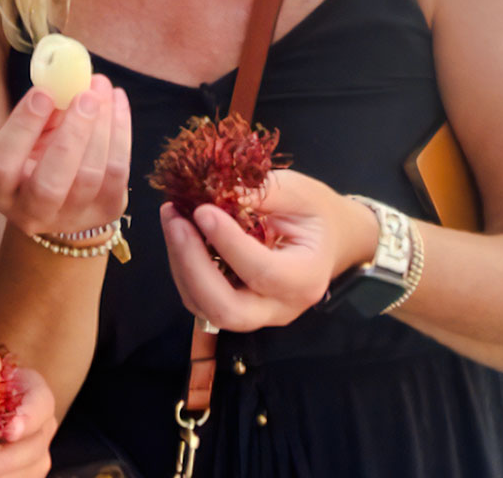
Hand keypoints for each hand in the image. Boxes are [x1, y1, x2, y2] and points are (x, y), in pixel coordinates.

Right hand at [0, 75, 130, 238]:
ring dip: (101, 127)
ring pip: (89, 177)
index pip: (1, 165)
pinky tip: (116, 101)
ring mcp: (71, 218)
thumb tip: (65, 78)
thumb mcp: (29, 134)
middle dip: (71, 135)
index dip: (22, 128)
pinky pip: (118, 173)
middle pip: (49, 184)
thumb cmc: (39, 153)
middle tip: (85, 95)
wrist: (64, 197)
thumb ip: (41, 110)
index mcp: (0, 190)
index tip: (43, 92)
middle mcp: (30, 213)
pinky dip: (120, 132)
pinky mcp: (106, 212)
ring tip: (102, 89)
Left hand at [159, 169, 378, 331]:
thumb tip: (215, 190)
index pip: (262, 272)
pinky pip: (198, 297)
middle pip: (226, 309)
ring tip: (172, 216)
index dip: (228, 242)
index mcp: (305, 278)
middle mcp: (280, 306)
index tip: (202, 210)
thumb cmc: (316, 213)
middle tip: (176, 220)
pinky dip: (181, 266)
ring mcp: (254, 313)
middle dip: (192, 266)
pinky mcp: (232, 305)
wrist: (329, 238)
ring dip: (180, 263)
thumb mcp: (299, 192)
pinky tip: (179, 230)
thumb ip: (261, 192)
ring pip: (204, 306)